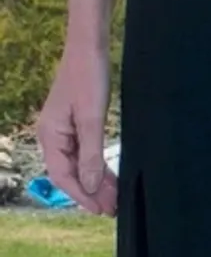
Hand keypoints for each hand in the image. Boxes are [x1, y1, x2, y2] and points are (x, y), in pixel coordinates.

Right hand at [36, 43, 117, 216]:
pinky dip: (96, 165)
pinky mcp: (75, 122)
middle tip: (112, 208)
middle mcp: (52, 135)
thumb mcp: (92, 119)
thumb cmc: (88, 77)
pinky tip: (108, 175)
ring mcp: (63, 129)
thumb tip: (90, 187)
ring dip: (95, 181)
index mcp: (50, 135)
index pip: (63, 176)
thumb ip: (91, 154)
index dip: (81, 196)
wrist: (89, 46)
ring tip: (113, 198)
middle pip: (70, 173)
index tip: (101, 210)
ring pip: (78, 164)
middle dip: (91, 191)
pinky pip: (83, 151)